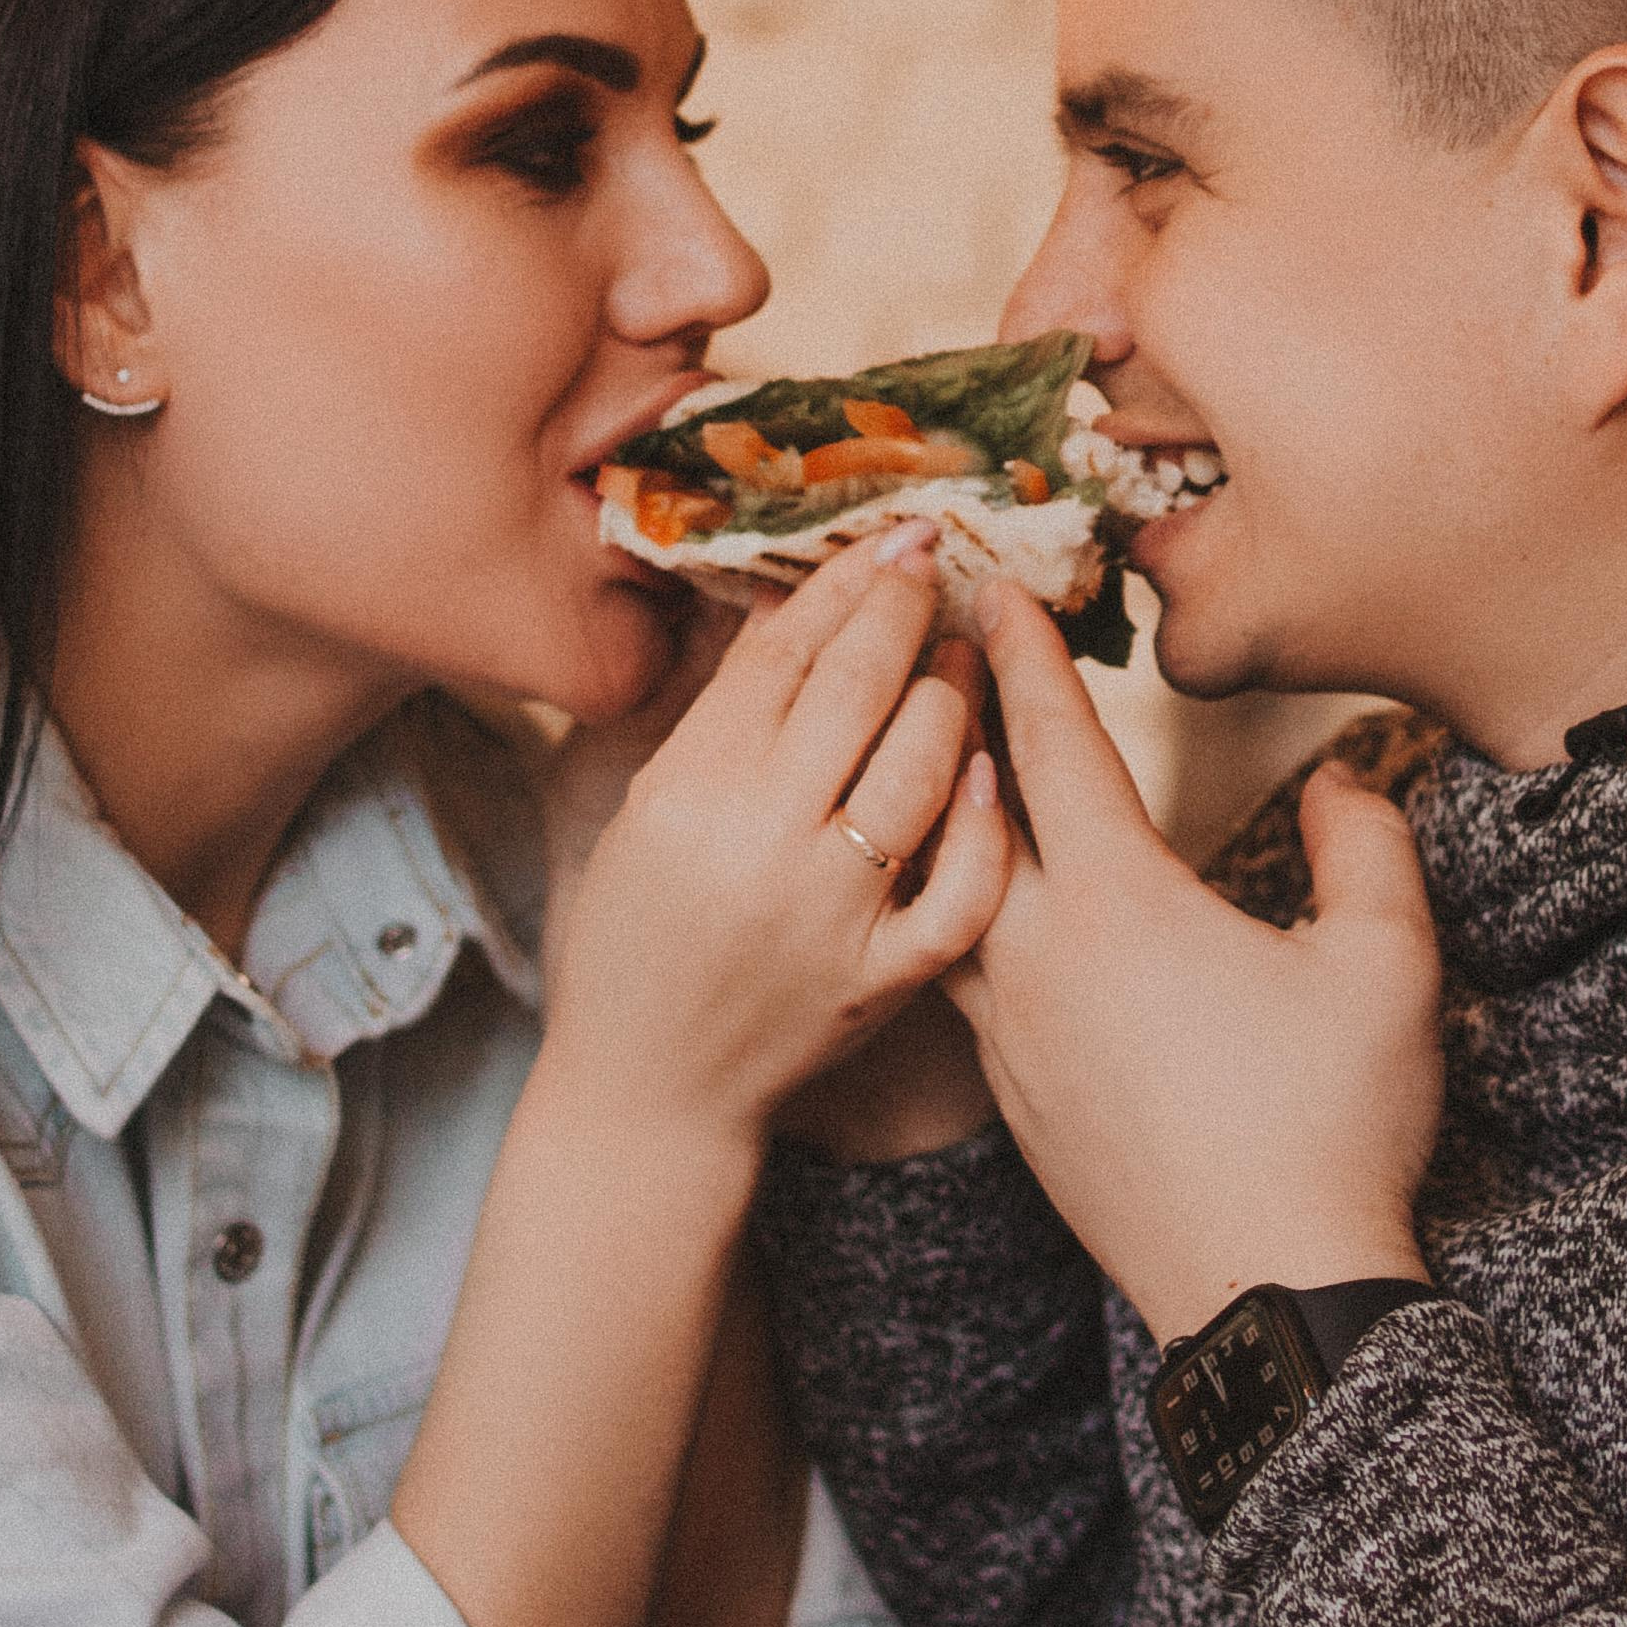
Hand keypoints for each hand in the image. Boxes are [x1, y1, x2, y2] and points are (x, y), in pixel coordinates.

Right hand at [540, 526, 1010, 1158]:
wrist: (647, 1089)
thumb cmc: (634, 937)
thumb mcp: (644, 810)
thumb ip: (714, 717)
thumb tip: (788, 608)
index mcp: (687, 789)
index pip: (781, 654)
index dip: (843, 584)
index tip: (888, 538)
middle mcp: (760, 841)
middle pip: (857, 689)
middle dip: (905, 608)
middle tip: (937, 559)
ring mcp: (828, 913)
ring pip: (922, 769)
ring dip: (954, 696)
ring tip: (962, 657)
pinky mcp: (877, 978)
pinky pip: (958, 889)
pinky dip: (983, 826)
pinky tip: (992, 771)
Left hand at [950, 585, 1442, 1344]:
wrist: (1268, 1296)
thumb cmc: (1332, 1127)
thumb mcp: (1384, 965)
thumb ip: (1366, 848)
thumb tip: (1344, 782)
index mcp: (1120, 904)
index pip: (1052, 747)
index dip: (1024, 659)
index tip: (990, 591)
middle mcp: (1040, 957)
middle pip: (967, 808)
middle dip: (956, 719)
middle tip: (941, 650)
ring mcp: (1013, 1035)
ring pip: (949, 898)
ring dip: (948, 823)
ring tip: (956, 772)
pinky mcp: (1013, 1101)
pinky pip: (964, 978)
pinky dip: (963, 918)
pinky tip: (995, 915)